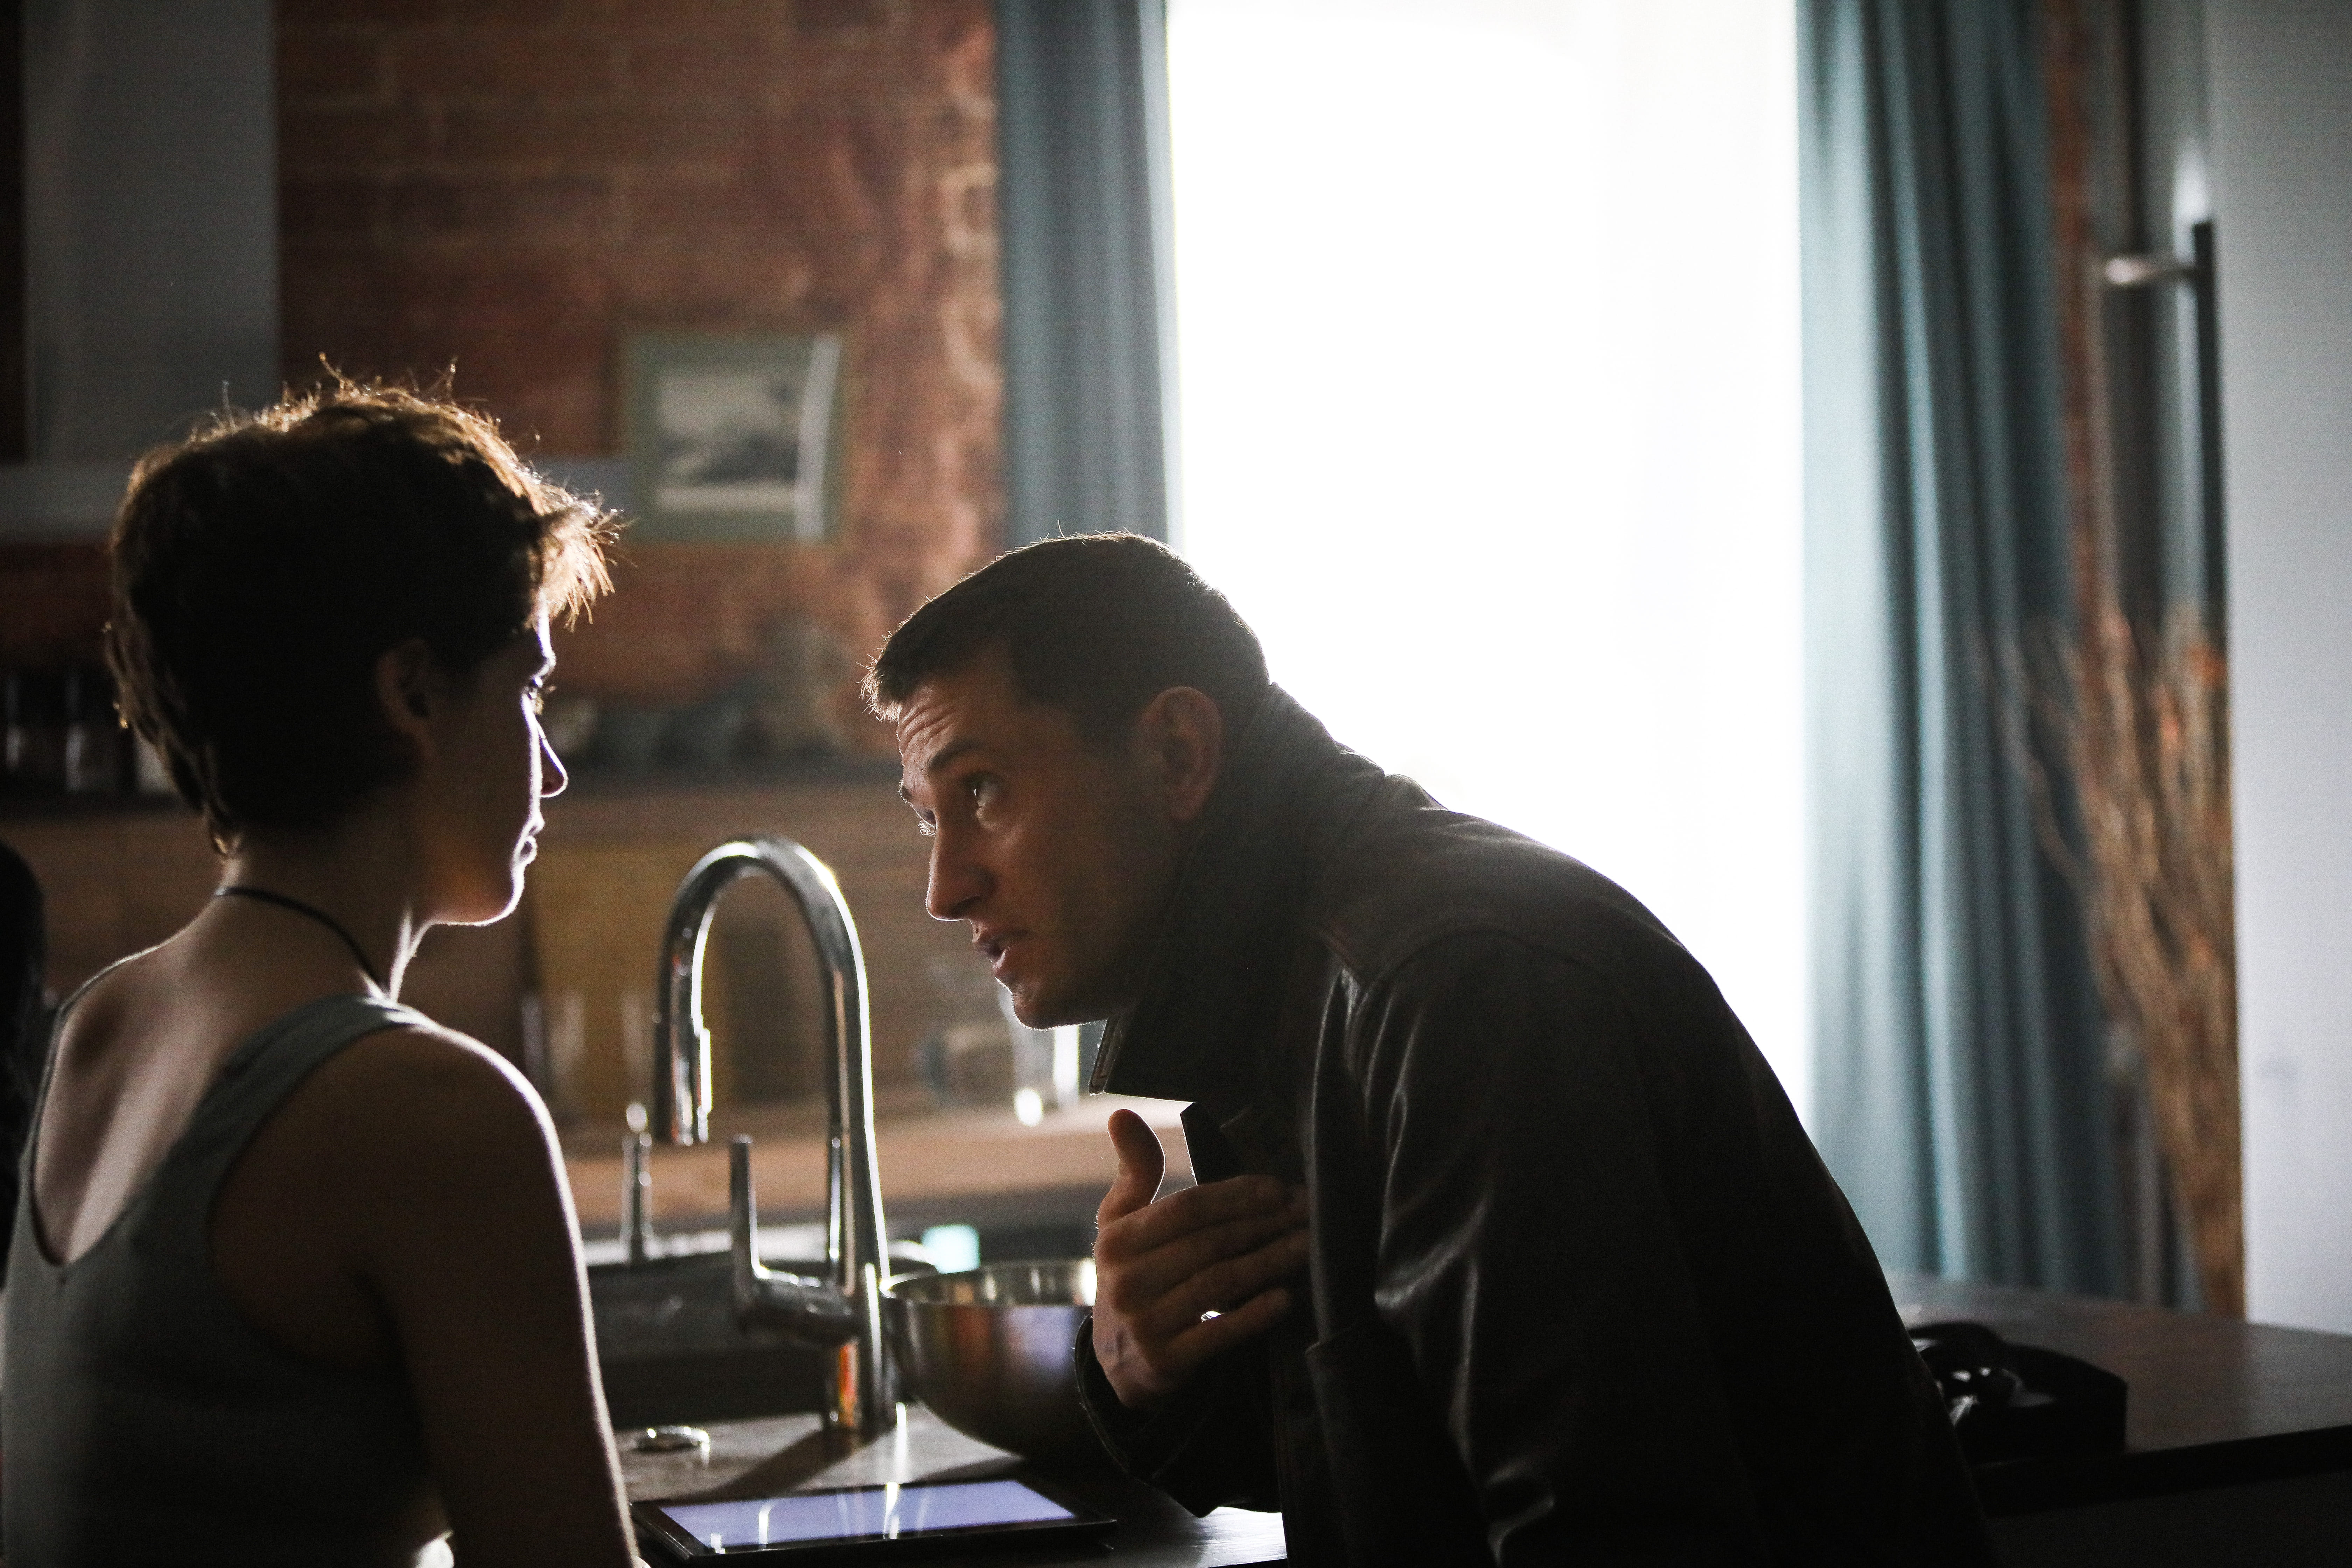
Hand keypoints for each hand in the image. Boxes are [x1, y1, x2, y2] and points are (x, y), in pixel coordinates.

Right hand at [1091, 1108, 1309, 1409]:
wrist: (1119, 1359)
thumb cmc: (1133, 1274)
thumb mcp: (1121, 1223)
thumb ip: (1134, 1171)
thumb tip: (1122, 1113)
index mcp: (1117, 1240)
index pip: (1186, 1209)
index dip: (1235, 1196)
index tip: (1278, 1189)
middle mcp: (1126, 1281)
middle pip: (1209, 1243)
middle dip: (1263, 1225)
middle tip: (1306, 1214)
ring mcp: (1145, 1324)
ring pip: (1219, 1283)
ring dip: (1269, 1262)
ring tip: (1305, 1246)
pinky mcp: (1166, 1363)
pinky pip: (1218, 1334)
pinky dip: (1253, 1315)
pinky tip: (1285, 1298)